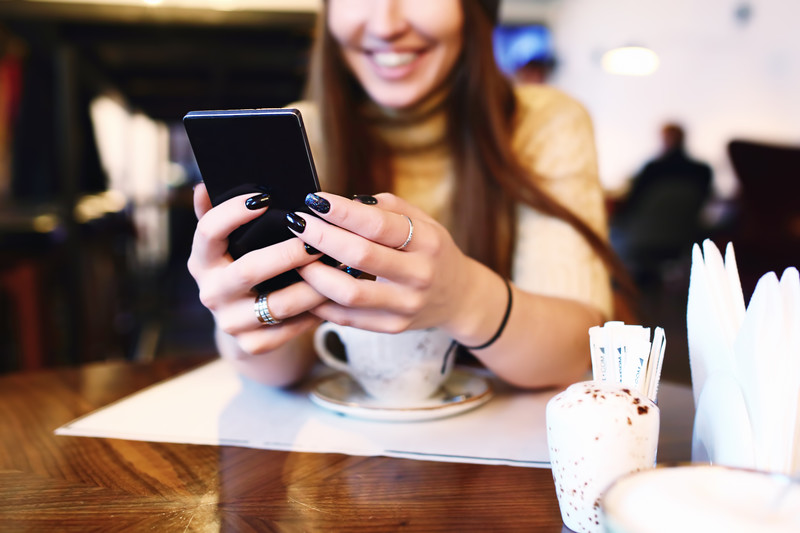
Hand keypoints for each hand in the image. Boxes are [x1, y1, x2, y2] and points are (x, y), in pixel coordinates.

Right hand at [187, 184, 327, 356]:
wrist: (244, 322)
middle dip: (288, 253)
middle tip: (318, 240)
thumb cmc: (243, 265)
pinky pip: (291, 327)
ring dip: (314, 284)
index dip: (232, 213)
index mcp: (201, 261)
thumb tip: (204, 184)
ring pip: (279, 303)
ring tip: (341, 266)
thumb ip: (217, 214)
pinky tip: (336, 294)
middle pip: (249, 270)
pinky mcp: (252, 344)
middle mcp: (211, 292)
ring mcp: (230, 322)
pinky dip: (316, 310)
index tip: (265, 197)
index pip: (208, 232)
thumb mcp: (227, 243)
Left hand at [288, 192, 501, 338]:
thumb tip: (344, 201)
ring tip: (297, 256)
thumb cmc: (432, 251)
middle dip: (321, 237)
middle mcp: (420, 275)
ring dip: (315, 273)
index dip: (341, 211)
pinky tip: (307, 285)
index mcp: (428, 242)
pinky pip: (348, 318)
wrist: (459, 297)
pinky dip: (322, 301)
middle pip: (360, 256)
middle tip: (297, 223)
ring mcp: (406, 305)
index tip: (313, 199)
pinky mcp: (393, 327)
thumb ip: (387, 208)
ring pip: (349, 293)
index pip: (378, 224)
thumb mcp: (424, 222)